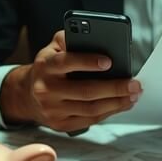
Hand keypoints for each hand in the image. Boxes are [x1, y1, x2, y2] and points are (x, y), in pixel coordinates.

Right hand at [0, 30, 140, 131]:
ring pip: (90, 109)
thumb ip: (70, 38)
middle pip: (85, 91)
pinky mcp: (60, 124)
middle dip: (114, 88)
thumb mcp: (53, 47)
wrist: (27, 94)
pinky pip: (89, 121)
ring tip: (133, 95)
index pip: (66, 62)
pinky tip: (121, 104)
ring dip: (116, 103)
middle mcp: (46, 89)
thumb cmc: (48, 67)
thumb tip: (96, 36)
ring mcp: (52, 110)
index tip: (109, 61)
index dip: (88, 62)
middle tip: (134, 84)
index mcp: (46, 66)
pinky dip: (109, 113)